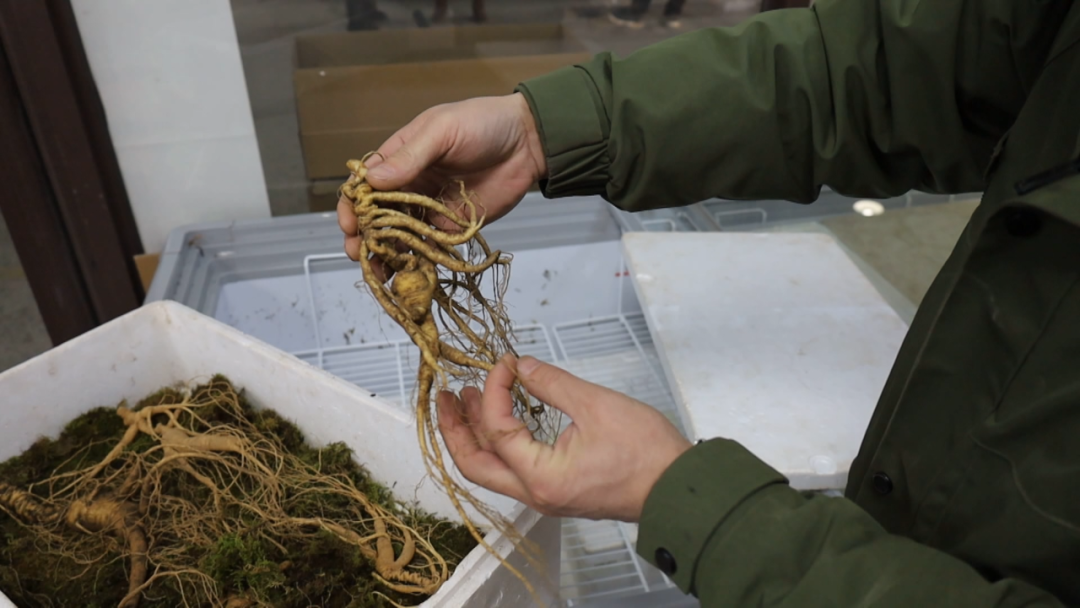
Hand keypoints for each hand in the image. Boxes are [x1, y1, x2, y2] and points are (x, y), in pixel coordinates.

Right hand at [338, 93, 546, 277]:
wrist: (527, 142)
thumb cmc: (483, 124)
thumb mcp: (442, 131)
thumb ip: (409, 157)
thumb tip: (373, 181)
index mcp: (400, 157)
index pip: (365, 184)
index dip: (353, 204)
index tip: (349, 222)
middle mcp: (409, 184)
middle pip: (377, 215)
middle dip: (364, 235)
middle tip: (358, 252)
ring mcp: (429, 208)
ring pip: (398, 235)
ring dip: (385, 253)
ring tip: (378, 270)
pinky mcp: (450, 226)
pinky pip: (427, 246)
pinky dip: (415, 261)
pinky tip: (406, 274)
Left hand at [436, 354, 691, 521]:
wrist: (677, 488)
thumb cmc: (645, 453)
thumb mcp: (595, 405)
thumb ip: (551, 383)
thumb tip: (520, 366)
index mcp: (540, 476)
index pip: (496, 429)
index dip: (493, 390)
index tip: (503, 364)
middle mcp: (535, 493)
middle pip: (474, 464)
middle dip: (455, 428)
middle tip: (445, 396)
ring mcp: (545, 496)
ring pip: (491, 469)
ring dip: (476, 434)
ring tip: (466, 401)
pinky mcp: (557, 491)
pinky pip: (513, 470)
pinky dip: (499, 444)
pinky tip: (501, 419)